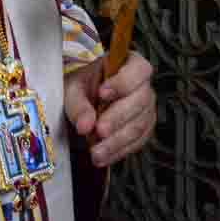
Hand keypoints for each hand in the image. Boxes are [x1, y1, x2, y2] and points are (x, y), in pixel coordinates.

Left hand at [64, 52, 155, 166]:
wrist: (83, 103)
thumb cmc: (82, 88)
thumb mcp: (73, 88)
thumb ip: (78, 104)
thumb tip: (85, 126)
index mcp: (130, 64)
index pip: (138, 69)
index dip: (123, 82)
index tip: (102, 94)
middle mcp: (143, 86)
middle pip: (140, 101)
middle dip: (118, 118)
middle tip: (99, 130)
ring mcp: (146, 109)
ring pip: (139, 125)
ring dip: (117, 141)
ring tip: (96, 151)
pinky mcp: (143, 130)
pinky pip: (137, 142)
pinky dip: (119, 151)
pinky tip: (104, 156)